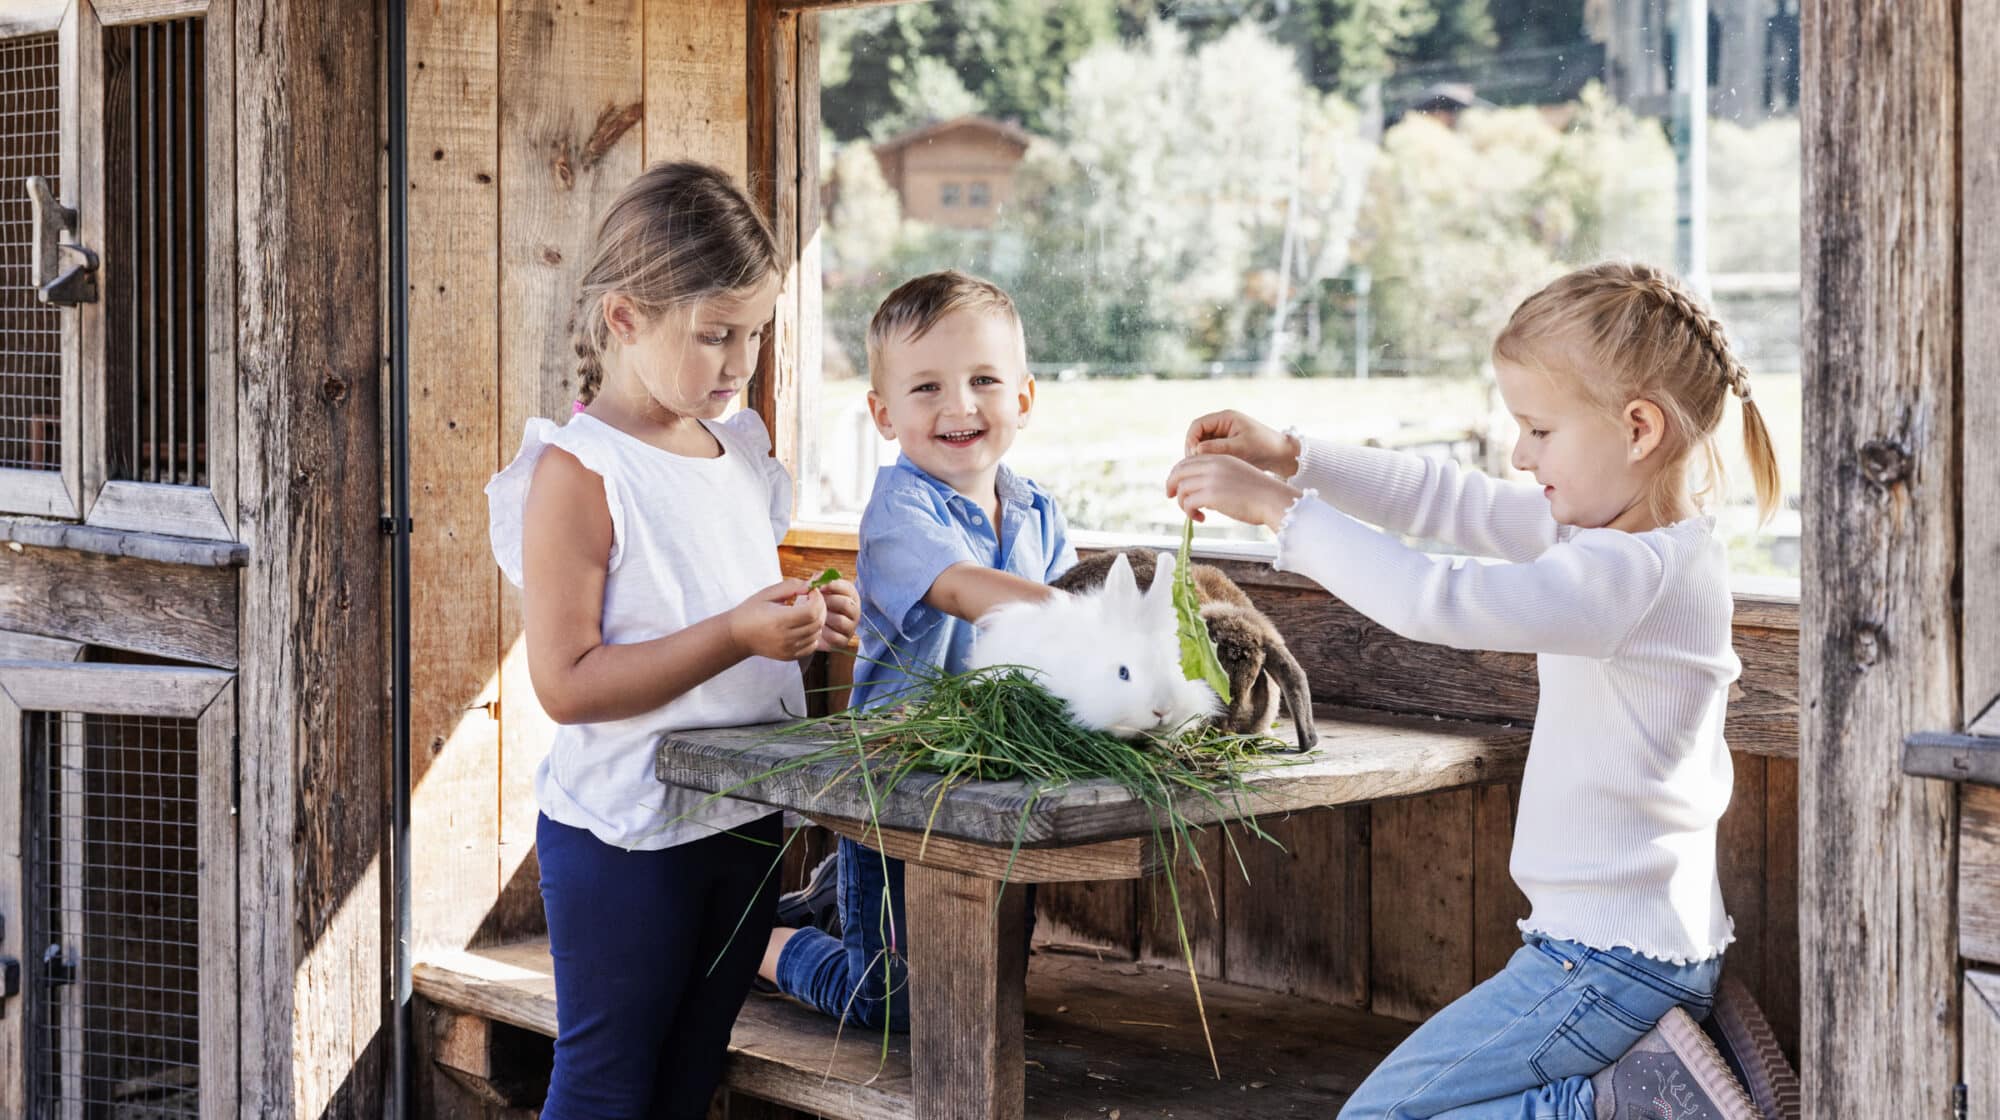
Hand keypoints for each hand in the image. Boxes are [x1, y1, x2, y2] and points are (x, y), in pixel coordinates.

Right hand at [729, 579, 825, 661]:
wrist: (737, 636)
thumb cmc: (751, 611)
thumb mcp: (767, 593)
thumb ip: (790, 587)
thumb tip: (810, 586)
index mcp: (779, 620)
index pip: (811, 611)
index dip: (817, 599)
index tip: (812, 592)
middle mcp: (785, 638)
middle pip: (818, 623)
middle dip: (821, 608)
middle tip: (813, 599)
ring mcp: (788, 649)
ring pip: (817, 635)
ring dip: (818, 621)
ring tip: (807, 611)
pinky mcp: (789, 656)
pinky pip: (812, 646)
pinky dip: (813, 635)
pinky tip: (804, 626)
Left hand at [813, 578, 859, 651]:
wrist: (806, 626)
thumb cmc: (812, 603)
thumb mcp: (815, 589)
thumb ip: (816, 580)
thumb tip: (816, 578)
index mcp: (850, 595)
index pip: (847, 588)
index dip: (833, 586)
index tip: (819, 587)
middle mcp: (855, 611)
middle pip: (846, 604)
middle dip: (828, 602)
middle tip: (814, 602)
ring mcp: (851, 627)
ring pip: (840, 621)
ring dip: (825, 617)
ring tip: (813, 615)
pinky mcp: (844, 641)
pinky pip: (835, 637)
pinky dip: (824, 633)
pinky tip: (815, 628)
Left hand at [1165, 453, 1303, 531]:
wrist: (1272, 499)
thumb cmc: (1259, 493)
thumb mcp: (1236, 475)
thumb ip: (1217, 477)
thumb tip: (1199, 492)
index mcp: (1219, 458)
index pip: (1188, 460)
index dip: (1178, 472)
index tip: (1176, 484)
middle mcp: (1213, 465)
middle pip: (1179, 471)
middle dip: (1171, 484)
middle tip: (1170, 496)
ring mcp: (1211, 479)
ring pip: (1181, 489)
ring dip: (1183, 503)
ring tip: (1194, 513)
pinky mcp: (1210, 495)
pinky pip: (1188, 503)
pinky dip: (1190, 513)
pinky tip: (1200, 518)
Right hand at [1185, 409, 1299, 476]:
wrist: (1282, 454)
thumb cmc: (1265, 447)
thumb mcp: (1241, 448)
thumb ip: (1218, 448)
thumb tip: (1196, 450)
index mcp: (1225, 418)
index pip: (1197, 425)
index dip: (1191, 440)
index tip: (1193, 456)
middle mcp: (1222, 424)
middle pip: (1196, 435)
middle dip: (1192, 450)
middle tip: (1195, 467)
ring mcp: (1223, 435)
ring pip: (1201, 445)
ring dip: (1199, 457)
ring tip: (1202, 471)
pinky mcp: (1226, 446)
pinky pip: (1210, 452)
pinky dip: (1207, 461)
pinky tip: (1210, 472)